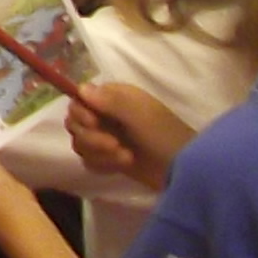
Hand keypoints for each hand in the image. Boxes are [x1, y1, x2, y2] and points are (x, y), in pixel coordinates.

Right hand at [66, 77, 192, 190]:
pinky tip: (121, 166)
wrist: (182, 169)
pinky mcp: (108, 159)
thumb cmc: (164, 136)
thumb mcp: (140, 115)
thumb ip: (111, 101)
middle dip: (92, 137)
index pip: (79, 100)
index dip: (81, 113)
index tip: (94, 123)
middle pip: (75, 123)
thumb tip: (82, 89)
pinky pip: (89, 160)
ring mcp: (107, 138)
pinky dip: (102, 165)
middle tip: (115, 145)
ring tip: (126, 158)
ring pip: (81, 143)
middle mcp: (106, 115)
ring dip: (100, 153)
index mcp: (114, 98)